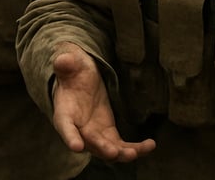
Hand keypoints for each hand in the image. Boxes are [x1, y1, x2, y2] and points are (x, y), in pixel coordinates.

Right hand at [50, 43, 155, 161]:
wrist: (79, 83)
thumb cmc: (72, 74)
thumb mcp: (69, 65)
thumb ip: (66, 64)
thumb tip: (63, 60)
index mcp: (65, 113)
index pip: (65, 126)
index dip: (70, 137)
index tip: (77, 146)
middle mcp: (79, 129)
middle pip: (90, 143)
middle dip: (102, 148)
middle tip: (113, 152)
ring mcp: (95, 134)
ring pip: (108, 149)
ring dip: (121, 154)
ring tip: (136, 152)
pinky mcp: (109, 134)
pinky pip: (121, 146)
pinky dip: (135, 149)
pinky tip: (150, 145)